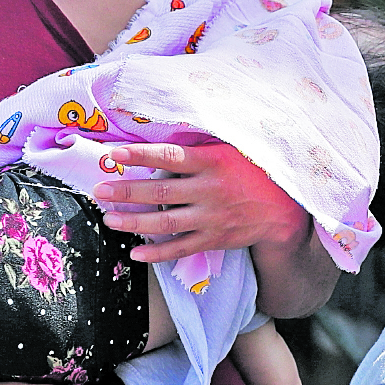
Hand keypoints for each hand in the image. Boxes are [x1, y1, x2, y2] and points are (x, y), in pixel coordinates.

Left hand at [94, 143, 309, 263]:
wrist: (285, 208)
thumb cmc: (254, 169)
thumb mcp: (232, 147)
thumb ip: (201, 143)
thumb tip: (165, 131)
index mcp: (213, 161)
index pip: (170, 156)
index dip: (140, 155)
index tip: (114, 155)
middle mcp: (210, 190)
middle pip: (162, 191)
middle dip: (127, 191)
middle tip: (100, 190)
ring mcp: (212, 218)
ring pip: (166, 223)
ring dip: (134, 222)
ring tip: (109, 218)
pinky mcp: (215, 239)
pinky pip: (182, 248)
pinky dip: (158, 253)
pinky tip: (136, 253)